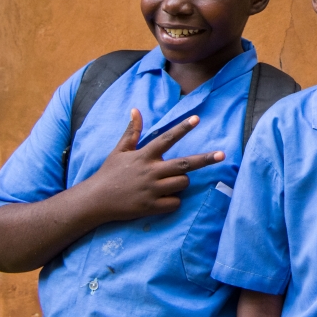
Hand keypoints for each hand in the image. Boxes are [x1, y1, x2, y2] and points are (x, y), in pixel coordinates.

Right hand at [80, 109, 223, 221]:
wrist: (94, 201)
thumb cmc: (108, 174)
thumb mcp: (119, 151)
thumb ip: (132, 132)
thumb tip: (135, 109)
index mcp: (144, 156)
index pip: (167, 138)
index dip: (182, 128)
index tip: (197, 118)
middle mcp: (150, 171)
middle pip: (184, 164)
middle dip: (205, 159)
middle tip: (222, 155)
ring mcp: (152, 190)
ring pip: (182, 183)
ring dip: (182, 182)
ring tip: (169, 182)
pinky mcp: (151, 207)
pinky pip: (175, 203)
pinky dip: (173, 201)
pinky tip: (163, 199)